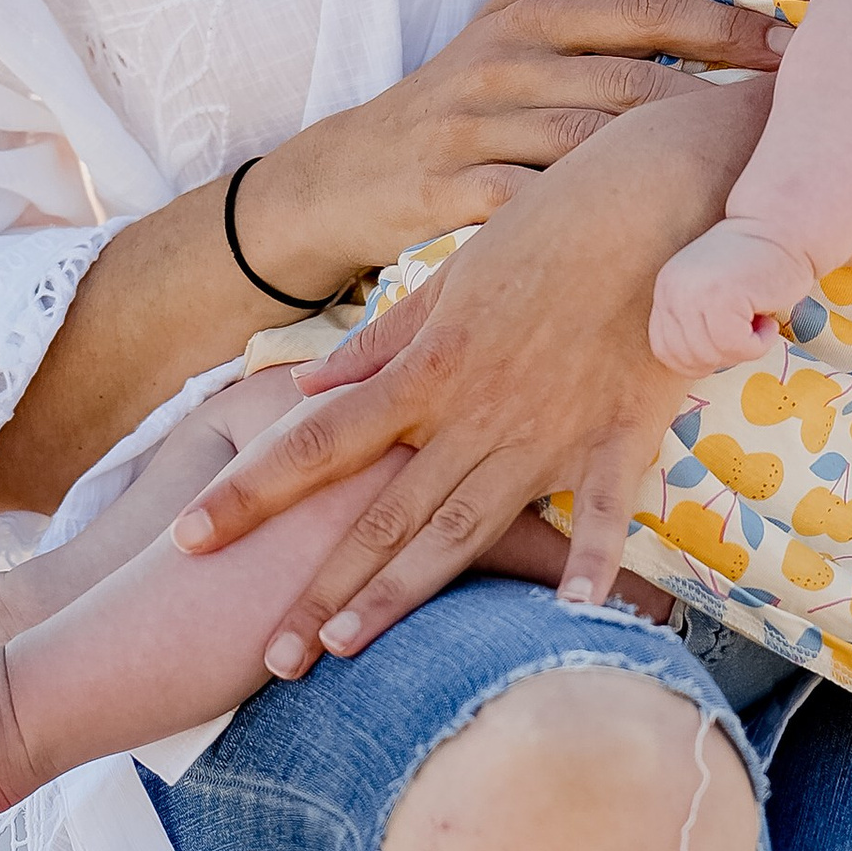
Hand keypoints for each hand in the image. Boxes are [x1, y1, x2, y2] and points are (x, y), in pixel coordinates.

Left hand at [172, 70, 772, 652]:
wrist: (660, 192)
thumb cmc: (556, 220)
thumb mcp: (457, 272)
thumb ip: (384, 340)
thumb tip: (312, 388)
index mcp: (428, 368)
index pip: (319, 443)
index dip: (252, 493)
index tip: (191, 537)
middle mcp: (474, 410)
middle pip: (381, 513)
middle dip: (320, 588)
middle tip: (268, 658)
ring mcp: (547, 429)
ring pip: (463, 530)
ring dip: (404, 595)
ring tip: (347, 651)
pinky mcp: (619, 435)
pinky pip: (598, 512)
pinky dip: (585, 566)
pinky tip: (567, 622)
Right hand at [229, 0, 783, 297]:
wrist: (348, 172)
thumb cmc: (456, 90)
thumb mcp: (512, 12)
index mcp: (532, 17)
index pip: (642, 11)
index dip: (722, 27)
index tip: (793, 48)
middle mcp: (505, 64)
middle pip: (630, 80)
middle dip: (717, 100)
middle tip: (797, 121)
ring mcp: (477, 129)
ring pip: (590, 145)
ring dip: (667, 167)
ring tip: (746, 187)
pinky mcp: (452, 193)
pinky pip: (536, 208)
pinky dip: (592, 225)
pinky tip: (659, 246)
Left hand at [648, 220, 808, 381]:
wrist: (782, 229)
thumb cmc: (755, 266)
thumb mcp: (709, 291)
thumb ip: (694, 321)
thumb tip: (694, 366)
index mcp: (666, 289)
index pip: (664, 350)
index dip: (696, 362)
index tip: (724, 349)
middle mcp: (673, 290)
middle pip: (688, 358)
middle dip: (723, 357)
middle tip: (748, 332)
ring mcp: (694, 293)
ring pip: (714, 354)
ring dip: (744, 349)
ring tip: (759, 322)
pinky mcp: (722, 296)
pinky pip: (737, 347)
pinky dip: (759, 344)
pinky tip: (768, 321)